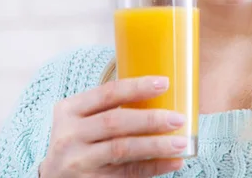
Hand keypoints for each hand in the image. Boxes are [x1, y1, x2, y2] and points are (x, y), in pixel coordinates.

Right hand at [39, 76, 186, 177]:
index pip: (107, 92)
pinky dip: (154, 166)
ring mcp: (78, 161)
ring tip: (182, 142)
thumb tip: (163, 95)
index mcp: (70, 110)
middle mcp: (69, 135)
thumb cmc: (79, 141)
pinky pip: (128, 173)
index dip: (137, 87)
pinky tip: (174, 162)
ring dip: (156, 145)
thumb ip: (110, 108)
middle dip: (151, 119)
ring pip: (122, 149)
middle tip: (178, 118)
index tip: (165, 83)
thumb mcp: (82, 120)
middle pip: (116, 122)